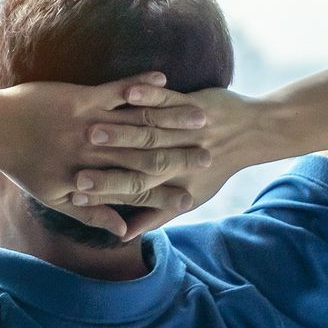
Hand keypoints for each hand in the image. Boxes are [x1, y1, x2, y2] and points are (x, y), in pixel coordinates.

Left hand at [0, 72, 211, 238]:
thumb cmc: (24, 165)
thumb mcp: (56, 198)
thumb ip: (92, 215)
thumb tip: (122, 233)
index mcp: (89, 181)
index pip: (136, 192)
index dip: (166, 193)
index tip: (194, 195)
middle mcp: (93, 156)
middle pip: (145, 158)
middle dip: (180, 157)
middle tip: (210, 155)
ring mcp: (88, 125)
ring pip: (137, 125)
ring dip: (170, 120)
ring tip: (200, 118)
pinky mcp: (80, 99)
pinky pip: (116, 91)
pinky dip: (140, 85)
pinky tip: (163, 79)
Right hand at [72, 87, 262, 219]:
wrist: (253, 133)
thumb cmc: (214, 167)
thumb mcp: (190, 195)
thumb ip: (153, 215)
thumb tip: (123, 235)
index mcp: (177, 183)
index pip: (135, 192)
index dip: (105, 193)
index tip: (76, 194)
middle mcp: (181, 158)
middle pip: (138, 164)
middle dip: (105, 164)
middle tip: (75, 170)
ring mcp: (187, 130)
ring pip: (149, 131)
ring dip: (120, 131)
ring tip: (90, 129)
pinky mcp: (193, 104)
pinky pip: (167, 98)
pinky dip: (148, 93)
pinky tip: (128, 92)